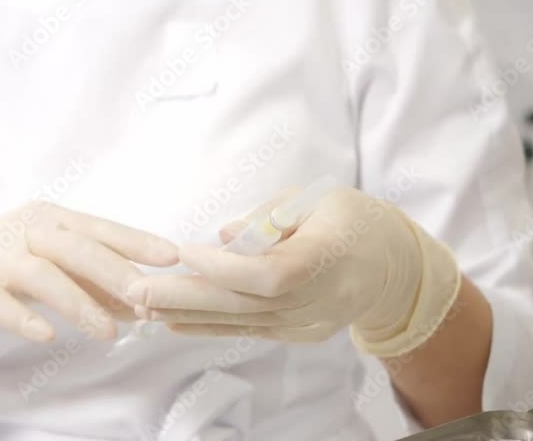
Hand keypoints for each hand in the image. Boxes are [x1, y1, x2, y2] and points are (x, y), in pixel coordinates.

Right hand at [0, 201, 177, 361]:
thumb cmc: (7, 263)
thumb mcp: (53, 266)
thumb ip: (94, 282)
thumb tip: (143, 305)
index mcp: (51, 218)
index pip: (100, 228)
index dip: (136, 241)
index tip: (172, 256)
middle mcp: (26, 230)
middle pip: (76, 248)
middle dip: (115, 272)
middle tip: (147, 297)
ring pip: (42, 275)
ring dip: (78, 303)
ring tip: (108, 332)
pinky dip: (23, 318)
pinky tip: (47, 335)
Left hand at [126, 187, 460, 356]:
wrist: (393, 267)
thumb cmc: (353, 219)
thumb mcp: (318, 197)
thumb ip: (270, 217)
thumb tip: (222, 237)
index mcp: (328, 256)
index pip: (271, 273)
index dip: (224, 268)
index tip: (183, 252)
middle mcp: (318, 298)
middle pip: (246, 304)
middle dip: (187, 297)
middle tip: (138, 290)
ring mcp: (308, 323)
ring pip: (242, 322)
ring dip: (188, 315)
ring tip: (142, 306)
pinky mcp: (298, 333)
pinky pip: (248, 330)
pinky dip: (209, 325)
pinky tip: (173, 321)